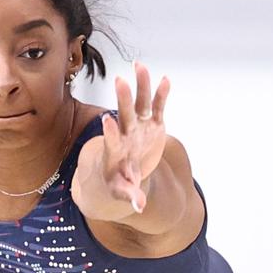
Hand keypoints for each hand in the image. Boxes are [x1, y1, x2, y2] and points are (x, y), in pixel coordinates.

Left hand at [98, 61, 171, 212]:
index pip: (112, 140)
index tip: (107, 121)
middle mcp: (126, 134)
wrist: (125, 170)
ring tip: (139, 65)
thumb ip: (130, 195)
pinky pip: (156, 107)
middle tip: (119, 81)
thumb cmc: (119, 181)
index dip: (110, 132)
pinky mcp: (152, 124)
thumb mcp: (122, 191)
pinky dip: (161, 95)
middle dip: (123, 99)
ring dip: (140, 86)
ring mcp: (139, 127)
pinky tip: (165, 79)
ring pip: (140, 104)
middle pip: (125, 114)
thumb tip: (138, 207)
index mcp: (116, 151)